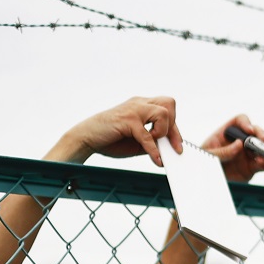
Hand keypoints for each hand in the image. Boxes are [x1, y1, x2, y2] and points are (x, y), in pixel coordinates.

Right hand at [51, 96, 182, 165]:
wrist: (86, 138)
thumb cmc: (110, 140)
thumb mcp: (137, 142)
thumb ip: (152, 142)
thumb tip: (168, 150)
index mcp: (142, 105)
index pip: (168, 109)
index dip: (175, 129)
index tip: (177, 146)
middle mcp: (139, 103)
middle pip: (170, 104)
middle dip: (173, 127)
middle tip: (171, 146)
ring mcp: (133, 109)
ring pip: (163, 113)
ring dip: (163, 132)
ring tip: (155, 146)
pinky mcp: (127, 120)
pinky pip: (147, 135)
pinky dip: (154, 150)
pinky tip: (156, 160)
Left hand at [200, 114, 263, 183]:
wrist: (206, 179)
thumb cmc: (205, 162)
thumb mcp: (208, 155)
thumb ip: (222, 151)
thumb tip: (239, 145)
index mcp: (227, 133)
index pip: (239, 121)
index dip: (246, 123)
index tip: (249, 131)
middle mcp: (239, 141)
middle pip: (255, 132)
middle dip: (260, 135)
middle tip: (263, 141)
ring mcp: (246, 154)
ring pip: (261, 148)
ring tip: (262, 157)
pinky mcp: (251, 168)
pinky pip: (261, 164)